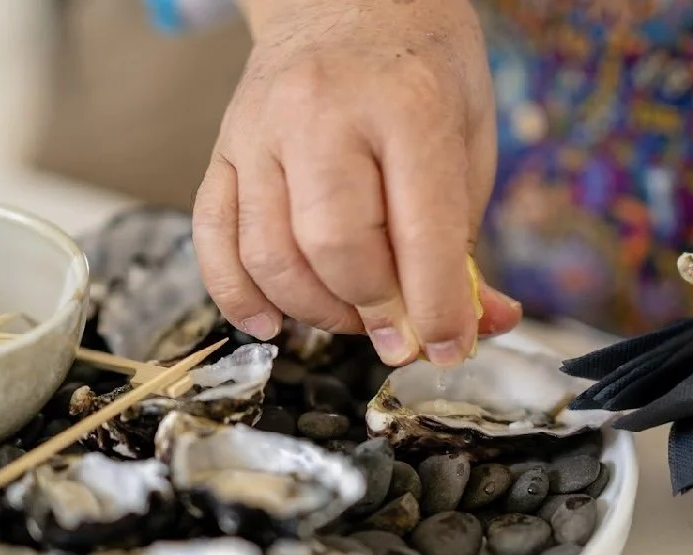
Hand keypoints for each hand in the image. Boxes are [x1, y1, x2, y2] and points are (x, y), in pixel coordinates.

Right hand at [192, 0, 521, 367]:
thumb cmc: (420, 69)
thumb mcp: (469, 137)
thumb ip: (466, 234)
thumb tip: (478, 324)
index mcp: (407, 104)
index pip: (420, 231)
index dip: (436, 308)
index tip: (449, 347)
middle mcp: (323, 112)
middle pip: (336, 248)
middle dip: (375, 313)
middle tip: (400, 332)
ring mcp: (262, 129)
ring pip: (270, 254)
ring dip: (316, 311)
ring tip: (354, 316)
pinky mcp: (225, 148)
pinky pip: (214, 237)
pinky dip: (237, 295)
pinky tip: (272, 322)